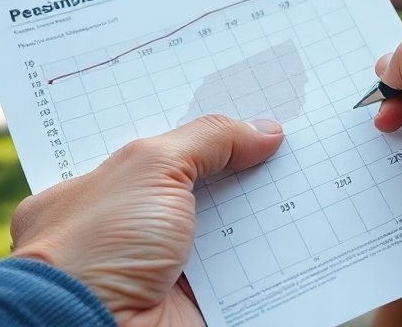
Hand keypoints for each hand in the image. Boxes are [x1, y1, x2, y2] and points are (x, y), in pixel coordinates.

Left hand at [10, 116, 283, 326]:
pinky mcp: (196, 298)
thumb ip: (208, 140)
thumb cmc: (98, 249)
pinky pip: (244, 270)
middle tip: (288, 133)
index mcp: (94, 191)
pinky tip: (305, 223)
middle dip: (238, 164)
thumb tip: (265, 131)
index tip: (247, 103)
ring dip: (260, 209)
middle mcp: (125, 229)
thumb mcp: (151, 167)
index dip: (197, 128)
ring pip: (224, 228)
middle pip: (194, 185)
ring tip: (307, 171)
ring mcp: (160, 267)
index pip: (152, 147)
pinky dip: (272, 254)